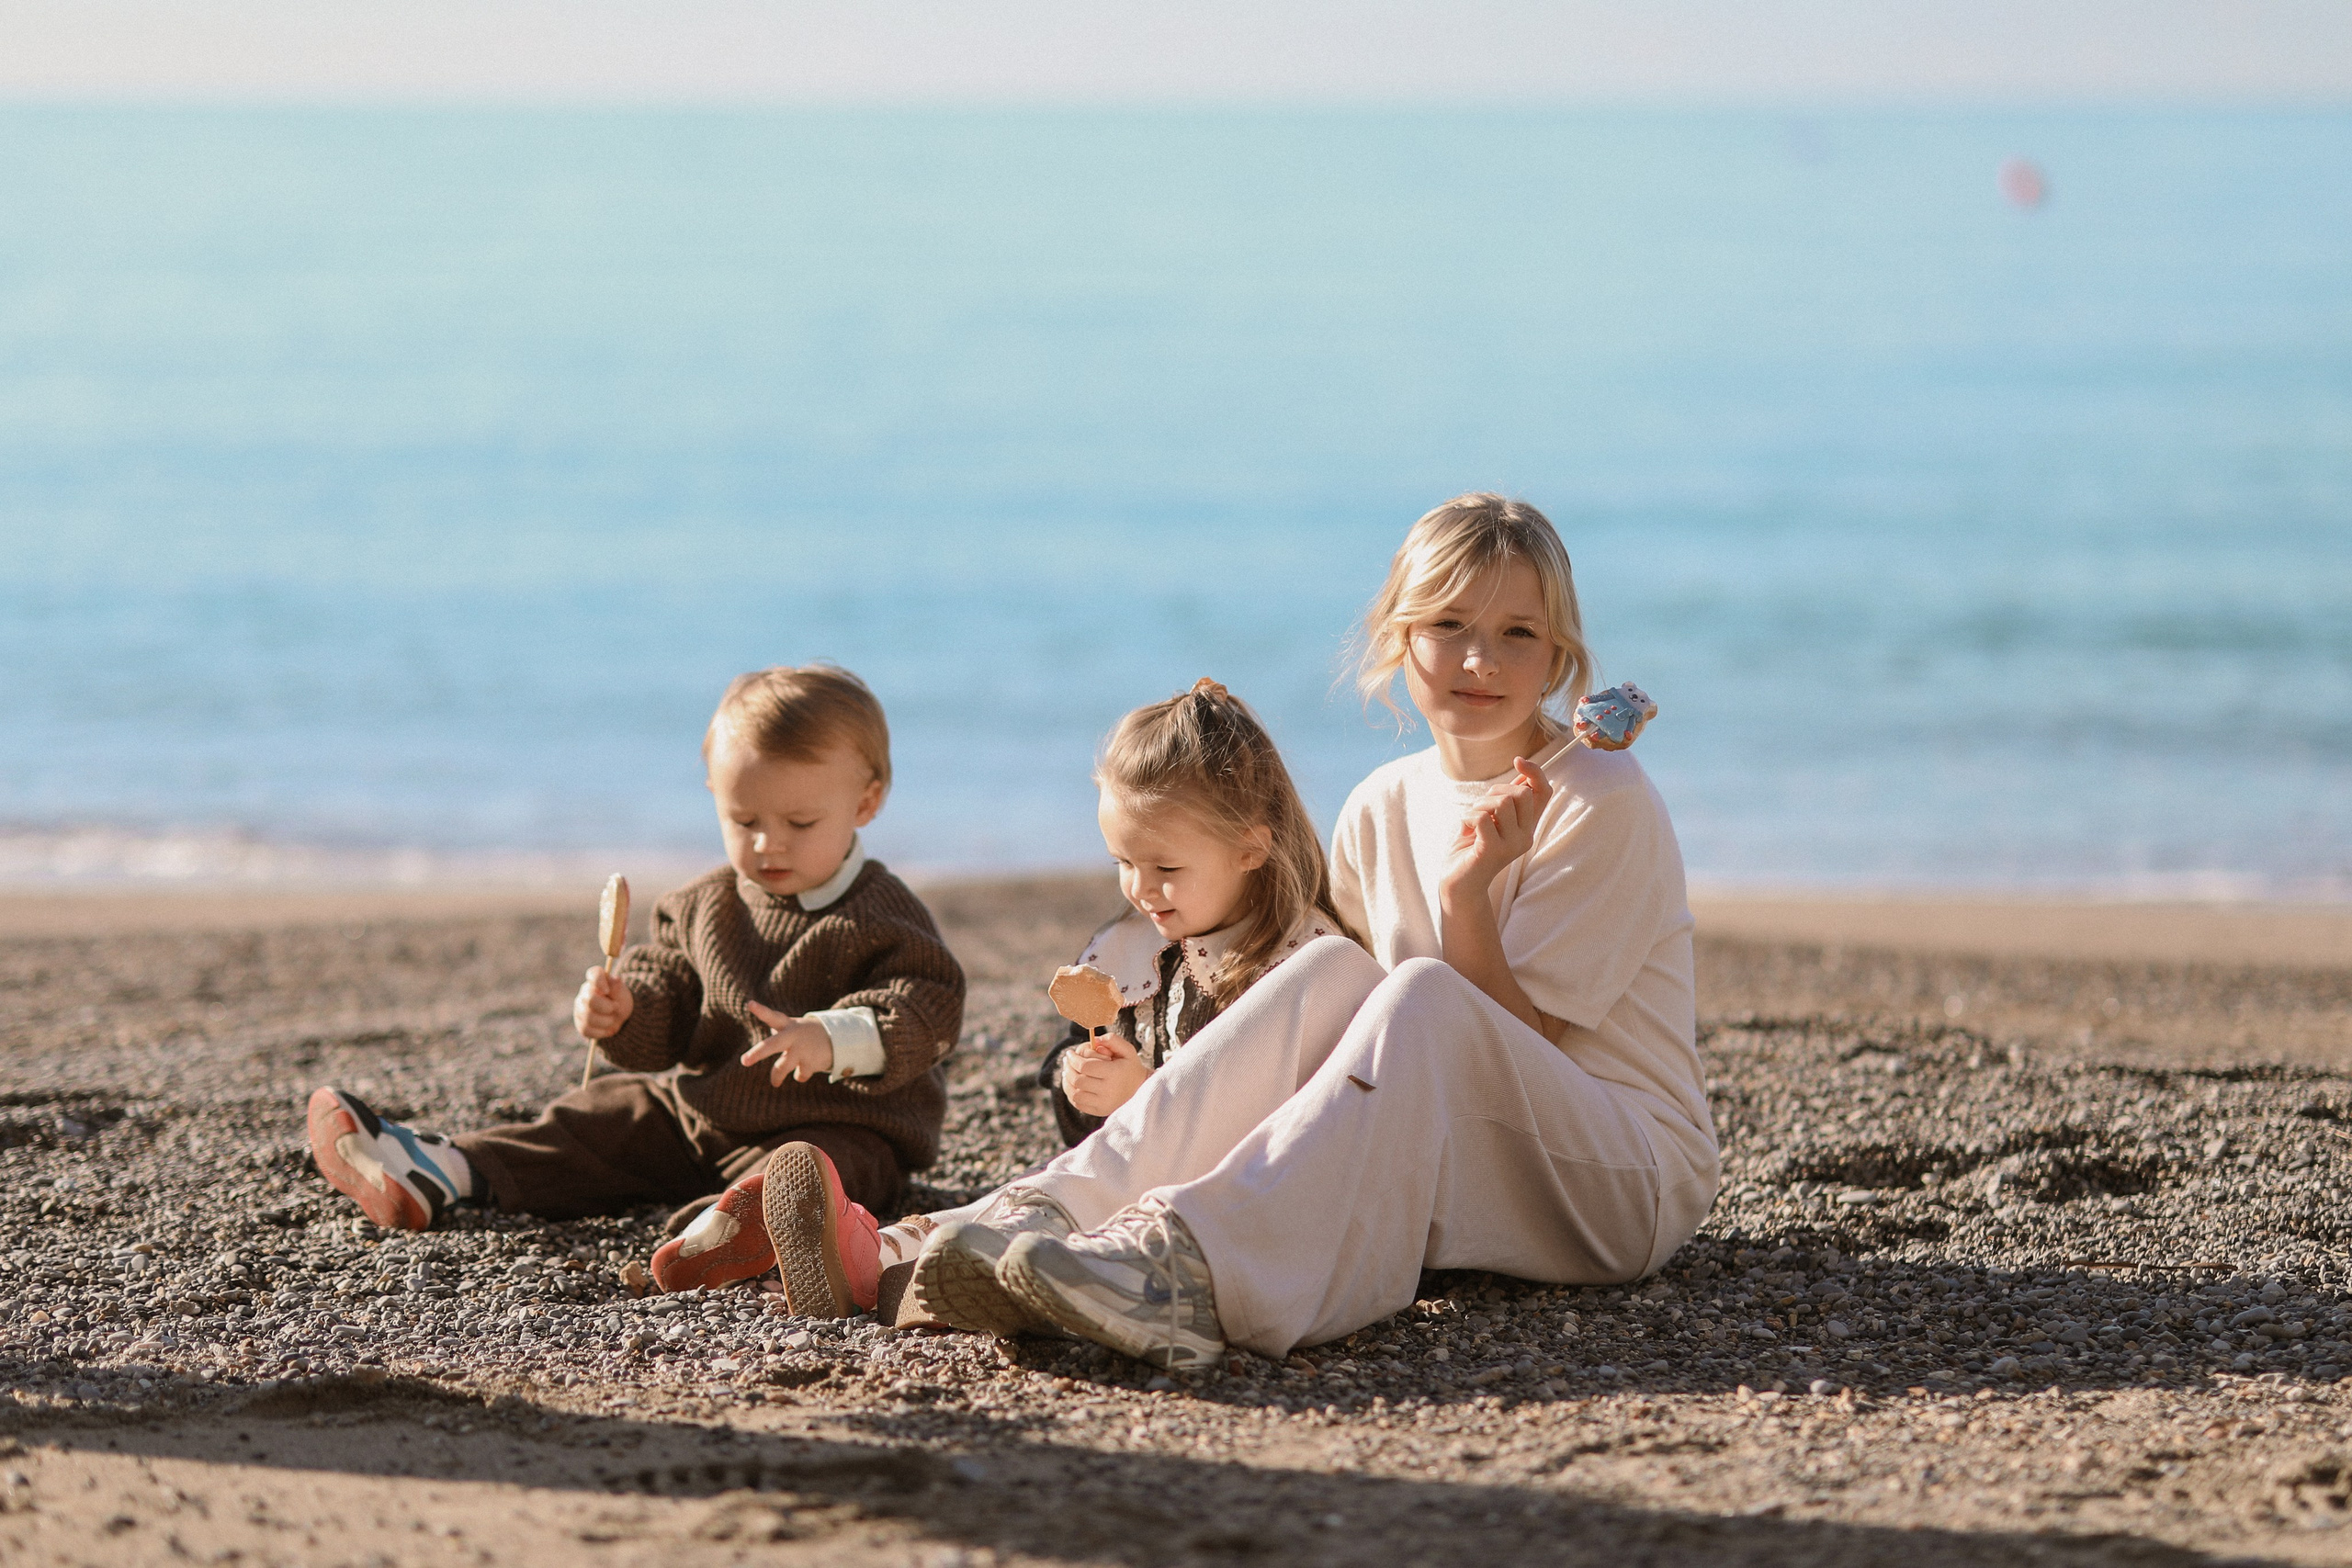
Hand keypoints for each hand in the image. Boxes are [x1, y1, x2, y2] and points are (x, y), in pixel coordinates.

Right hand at [573, 966, 633, 1040]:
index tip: (607, 991)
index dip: (599, 982)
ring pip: (589, 1017)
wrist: (620, 1017)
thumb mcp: (623, 994)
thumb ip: (618, 988)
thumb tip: (616, 979)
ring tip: (613, 1019)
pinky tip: (609, 1029)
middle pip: (590, 1000)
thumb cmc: (620, 1000)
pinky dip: (602, 1032)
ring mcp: (580, 1008)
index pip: (593, 974)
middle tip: (616, 1007)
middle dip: (607, 1007)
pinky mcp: (580, 1023)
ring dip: (607, 1021)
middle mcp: (585, 992)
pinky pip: (587, 1030)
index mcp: (596, 979)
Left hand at [742, 1001, 835, 1084]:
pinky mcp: (810, 1063)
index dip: (761, 1011)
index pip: (773, 1016)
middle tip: (744, 1061)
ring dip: (776, 1077)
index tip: (749, 1004)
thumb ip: (778, 1030)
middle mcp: (793, 1037)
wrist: (838, 1039)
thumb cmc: (808, 1033)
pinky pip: (799, 1075)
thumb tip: (767, 1035)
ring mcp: (802, 1050)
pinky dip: (801, 1075)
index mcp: (788, 1026)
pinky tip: (806, 1069)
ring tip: (775, 1083)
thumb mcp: (794, 1027)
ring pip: (782, 1067)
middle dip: (757, 1053)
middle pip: (772, 1045)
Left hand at [1062, 1032, 1150, 1117]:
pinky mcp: (1099, 1111)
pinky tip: (1071, 1084)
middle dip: (1069, 1068)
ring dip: (1067, 1082)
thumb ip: (1113, 1040)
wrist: (1141, 1090)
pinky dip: (1071, 1093)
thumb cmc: (1131, 1067)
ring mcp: (1103, 1103)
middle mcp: (1109, 1091)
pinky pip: (1078, 1104)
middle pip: (1078, 1080)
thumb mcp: (1127, 1050)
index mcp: (1115, 1073)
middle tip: (1067, 1061)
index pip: (1086, 1066)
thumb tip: (1095, 1040)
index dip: (1074, 1059)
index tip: (1069, 1053)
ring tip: (1067, 1071)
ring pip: (1075, 1094)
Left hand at [1441, 756, 1551, 899]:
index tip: (1518, 760)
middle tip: (1480, 811)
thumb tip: (1523, 772)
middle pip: (1520, 793)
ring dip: (1478, 806)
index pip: (1544, 792)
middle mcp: (1525, 837)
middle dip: (1494, 792)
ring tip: (1471, 823)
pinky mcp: (1493, 851)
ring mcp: (1512, 846)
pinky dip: (1467, 818)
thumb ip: (1505, 800)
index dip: (1535, 772)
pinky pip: (1481, 817)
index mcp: (1527, 827)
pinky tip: (1465, 832)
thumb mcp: (1490, 818)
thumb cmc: (1471, 847)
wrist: (1458, 883)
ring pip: (1500, 802)